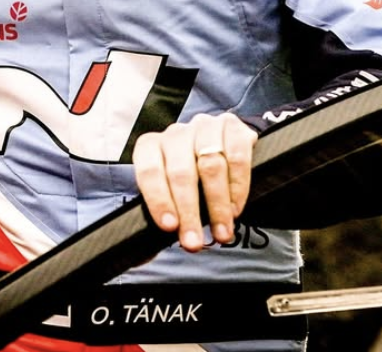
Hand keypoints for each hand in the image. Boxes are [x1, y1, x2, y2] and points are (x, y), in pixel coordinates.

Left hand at [132, 112, 256, 252]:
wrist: (218, 147)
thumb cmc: (188, 176)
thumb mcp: (168, 191)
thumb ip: (161, 215)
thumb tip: (142, 255)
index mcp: (152, 146)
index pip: (149, 169)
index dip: (158, 199)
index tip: (169, 227)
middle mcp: (176, 133)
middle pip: (181, 171)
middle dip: (189, 212)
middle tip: (195, 241)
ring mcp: (204, 127)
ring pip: (211, 165)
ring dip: (217, 204)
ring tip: (222, 232)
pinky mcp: (232, 127)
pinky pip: (237, 156)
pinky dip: (238, 187)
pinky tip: (236, 208)